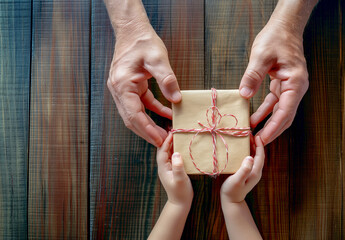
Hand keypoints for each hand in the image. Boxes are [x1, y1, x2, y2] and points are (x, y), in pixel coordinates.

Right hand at [107, 20, 180, 146]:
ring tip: (165, 134)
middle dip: (147, 132)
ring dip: (149, 125)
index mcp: (122, 85)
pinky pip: (141, 103)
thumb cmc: (143, 41)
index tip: (159, 140)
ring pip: (135, 114)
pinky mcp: (130, 87)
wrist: (132, 29)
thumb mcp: (158, 58)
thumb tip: (177, 99)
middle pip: (132, 119)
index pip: (134, 114)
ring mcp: (122, 89)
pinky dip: (153, 111)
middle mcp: (118, 90)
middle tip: (163, 143)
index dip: (147, 129)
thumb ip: (167, 79)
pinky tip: (166, 115)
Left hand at [156, 133, 192, 206]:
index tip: (172, 133)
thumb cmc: (180, 192)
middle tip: (175, 131)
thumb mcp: (180, 179)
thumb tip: (176, 153)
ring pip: (168, 153)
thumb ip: (177, 166)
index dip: (166, 141)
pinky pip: (173, 157)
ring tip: (179, 136)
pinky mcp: (173, 170)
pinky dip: (176, 150)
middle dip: (168, 140)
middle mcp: (164, 166)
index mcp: (163, 168)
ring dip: (172, 145)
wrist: (180, 204)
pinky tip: (182, 148)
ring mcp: (168, 168)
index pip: (162, 151)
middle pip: (163, 150)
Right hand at [221, 136, 264, 203]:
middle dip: (255, 143)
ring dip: (251, 147)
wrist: (231, 202)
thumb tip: (250, 157)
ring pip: (254, 156)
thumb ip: (244, 169)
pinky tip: (241, 149)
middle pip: (258, 155)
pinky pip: (249, 160)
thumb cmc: (232, 191)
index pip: (260, 155)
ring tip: (245, 138)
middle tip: (249, 134)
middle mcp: (256, 171)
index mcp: (255, 172)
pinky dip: (247, 152)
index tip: (256, 135)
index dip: (259, 145)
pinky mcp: (247, 173)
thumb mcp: (237, 180)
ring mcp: (252, 172)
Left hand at [239, 19, 308, 144]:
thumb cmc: (277, 38)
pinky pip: (274, 103)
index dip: (273, 128)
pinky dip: (264, 112)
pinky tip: (253, 119)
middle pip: (285, 116)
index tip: (262, 140)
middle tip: (256, 144)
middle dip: (271, 131)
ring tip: (253, 135)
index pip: (285, 112)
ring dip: (267, 123)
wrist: (285, 27)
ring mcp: (290, 88)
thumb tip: (244, 95)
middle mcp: (296, 88)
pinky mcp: (283, 85)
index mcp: (296, 83)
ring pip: (279, 112)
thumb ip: (253, 76)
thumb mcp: (261, 56)